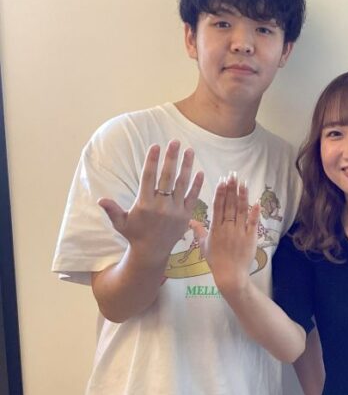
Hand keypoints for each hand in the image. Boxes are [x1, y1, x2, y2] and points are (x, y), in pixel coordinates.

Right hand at [98, 140, 203, 267]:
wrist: (152, 252)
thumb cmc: (135, 234)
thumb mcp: (120, 223)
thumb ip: (112, 209)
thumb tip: (100, 199)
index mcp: (145, 204)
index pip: (148, 177)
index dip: (152, 161)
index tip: (155, 145)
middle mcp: (161, 206)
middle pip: (167, 177)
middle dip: (171, 158)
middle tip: (175, 142)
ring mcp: (176, 210)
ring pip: (182, 184)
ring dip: (187, 166)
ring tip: (189, 150)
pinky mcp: (186, 215)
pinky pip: (193, 197)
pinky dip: (197, 184)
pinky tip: (200, 171)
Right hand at [191, 172, 259, 294]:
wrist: (230, 276)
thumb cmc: (215, 261)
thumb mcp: (203, 246)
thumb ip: (198, 231)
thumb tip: (190, 221)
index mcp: (215, 229)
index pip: (218, 207)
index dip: (220, 193)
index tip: (222, 180)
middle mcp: (227, 228)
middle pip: (229, 205)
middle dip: (231, 189)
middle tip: (233, 175)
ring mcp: (240, 232)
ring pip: (241, 211)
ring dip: (242, 196)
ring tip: (243, 182)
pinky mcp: (251, 237)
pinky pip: (253, 222)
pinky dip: (255, 212)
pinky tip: (256, 201)